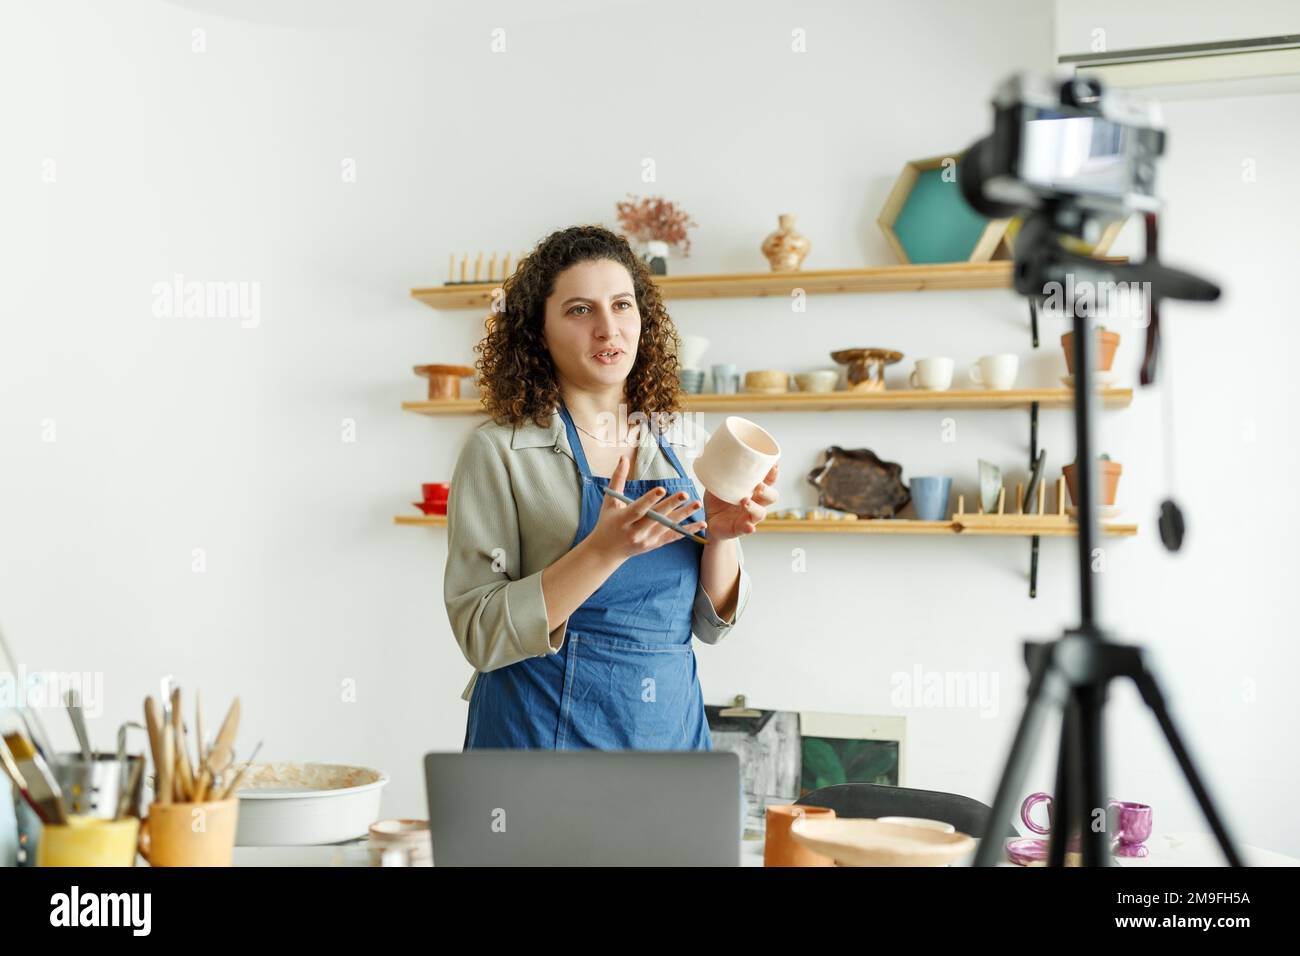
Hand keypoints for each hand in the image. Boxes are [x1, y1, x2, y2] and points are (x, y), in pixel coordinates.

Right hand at [584, 454, 706, 562]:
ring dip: (684, 515)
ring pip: (668, 527)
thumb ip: (618, 479)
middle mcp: (635, 532)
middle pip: (655, 518)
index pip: (637, 509)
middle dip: (671, 505)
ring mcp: (647, 540)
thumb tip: (624, 457)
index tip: (661, 489)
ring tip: (697, 504)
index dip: (649, 499)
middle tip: (685, 494)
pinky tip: (701, 524)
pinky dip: (687, 531)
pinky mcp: (655, 545)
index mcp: (622, 520)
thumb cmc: (607, 522)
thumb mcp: (609, 501)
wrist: (607, 551)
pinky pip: (673, 537)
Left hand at [702, 463, 778, 540]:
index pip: (769, 480)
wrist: (709, 520)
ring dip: (755, 507)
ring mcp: (749, 516)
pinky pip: (748, 529)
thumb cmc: (718, 500)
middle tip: (759, 486)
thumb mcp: (717, 483)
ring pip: (761, 513)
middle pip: (771, 497)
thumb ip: (719, 472)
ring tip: (745, 501)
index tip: (774, 464)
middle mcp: (756, 503)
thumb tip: (714, 453)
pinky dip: (749, 528)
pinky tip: (749, 527)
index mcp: (753, 490)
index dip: (773, 473)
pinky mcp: (741, 528)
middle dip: (767, 491)